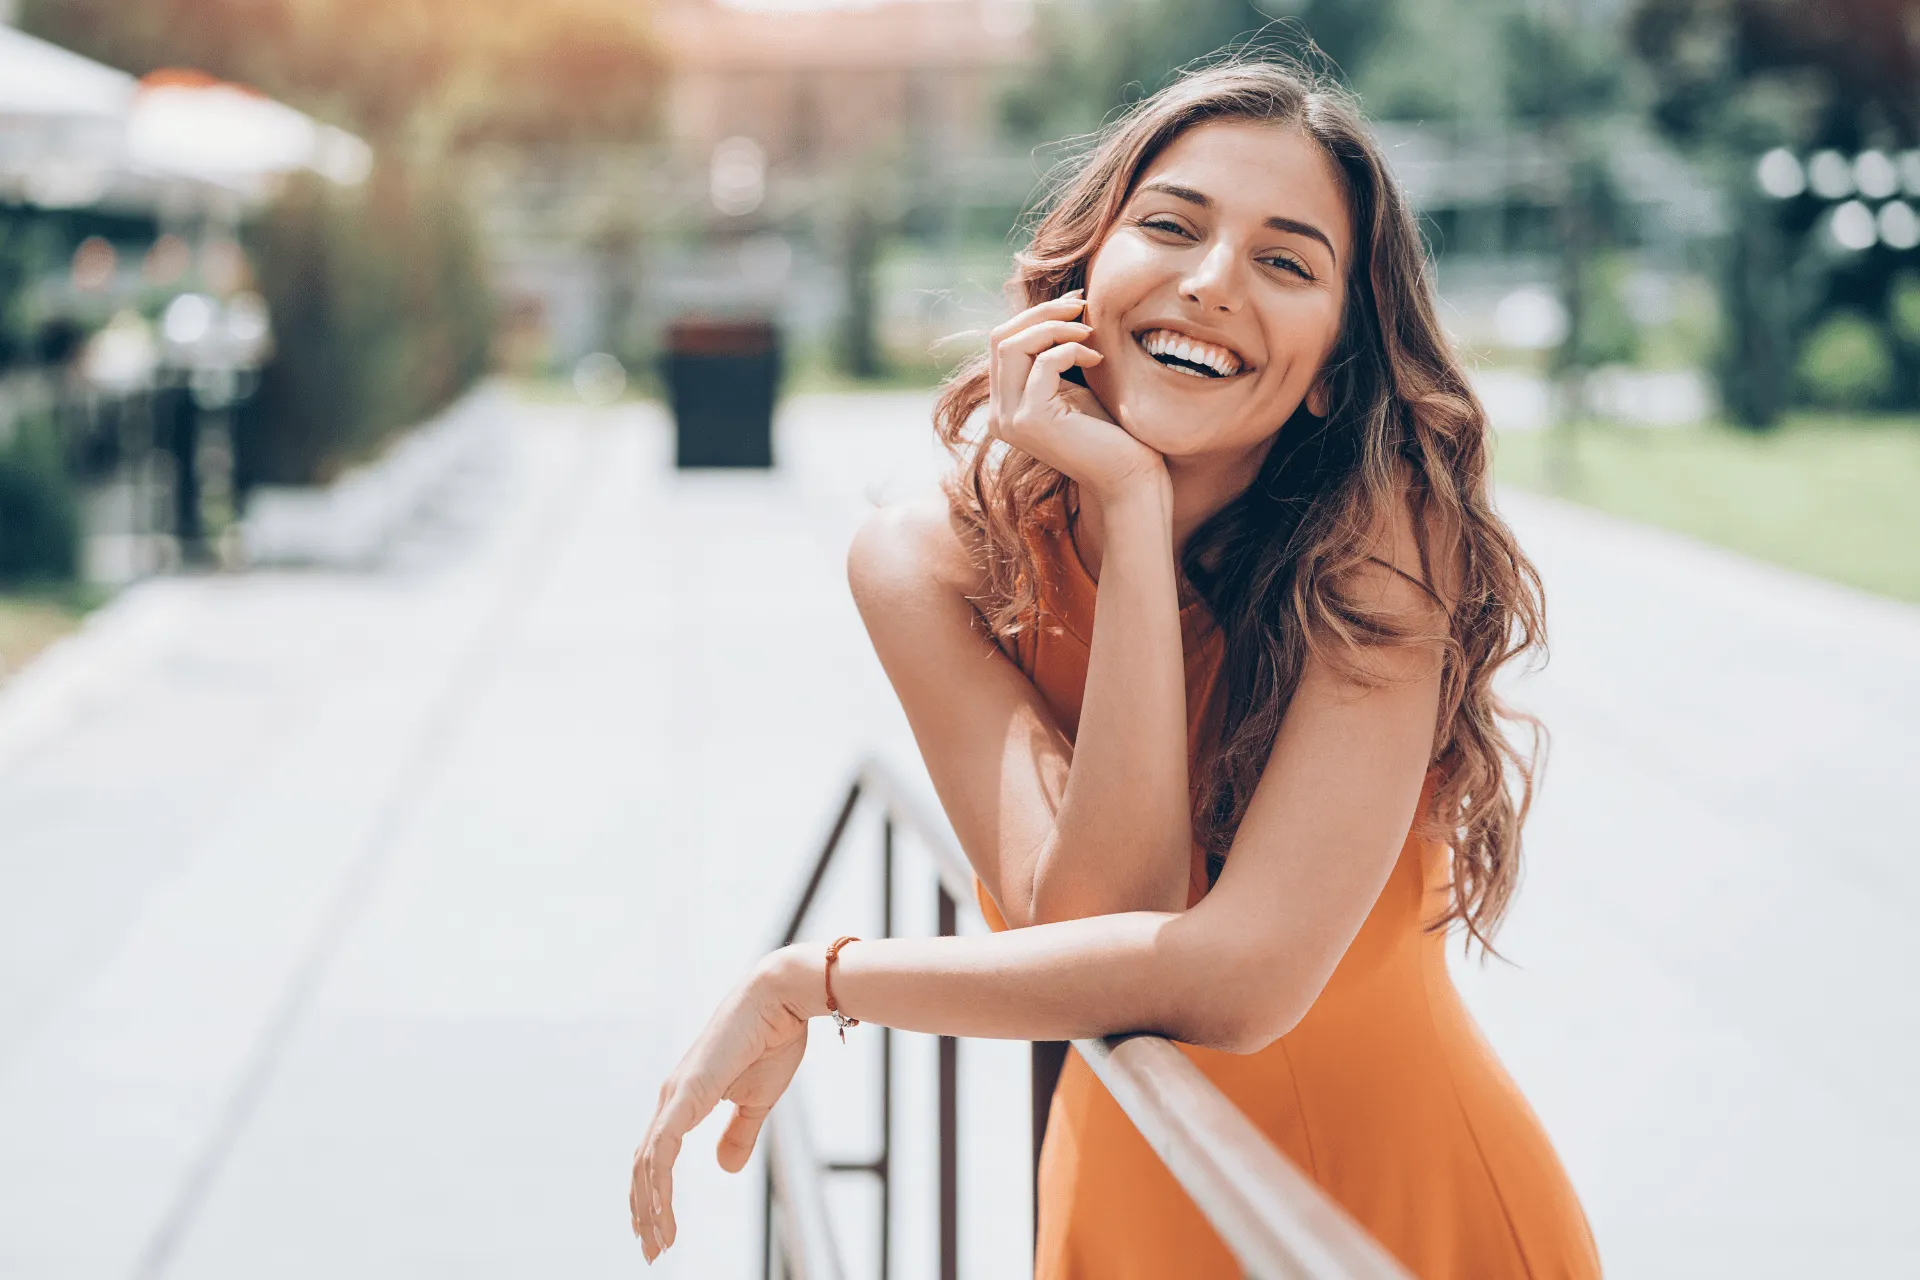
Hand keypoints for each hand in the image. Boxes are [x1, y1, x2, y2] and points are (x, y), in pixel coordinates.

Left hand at [630, 949, 811, 1262]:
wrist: (782, 998)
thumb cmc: (773, 1038)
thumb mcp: (757, 1100)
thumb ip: (738, 1133)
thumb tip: (723, 1168)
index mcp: (685, 1098)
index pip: (657, 1156)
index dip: (654, 1195)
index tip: (660, 1231)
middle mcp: (672, 1096)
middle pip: (644, 1165)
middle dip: (644, 1211)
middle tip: (652, 1250)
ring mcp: (675, 1094)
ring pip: (647, 1163)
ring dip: (650, 1207)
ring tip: (658, 1242)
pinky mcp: (686, 1092)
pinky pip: (663, 1148)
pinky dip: (659, 1184)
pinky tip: (663, 1211)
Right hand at [988, 291, 1165, 501]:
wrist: (1128, 476)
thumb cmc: (1109, 432)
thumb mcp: (1073, 385)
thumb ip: (1051, 357)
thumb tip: (1054, 309)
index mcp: (1005, 405)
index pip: (1002, 343)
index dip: (1036, 315)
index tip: (1075, 304)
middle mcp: (999, 415)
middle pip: (1001, 338)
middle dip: (1042, 313)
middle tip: (1081, 305)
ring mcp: (1010, 419)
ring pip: (1012, 345)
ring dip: (1054, 327)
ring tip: (1090, 332)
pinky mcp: (1030, 420)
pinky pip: (1044, 363)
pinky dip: (1071, 350)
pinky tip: (1097, 359)